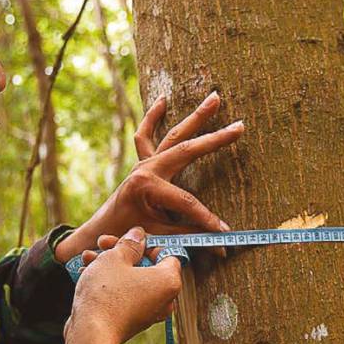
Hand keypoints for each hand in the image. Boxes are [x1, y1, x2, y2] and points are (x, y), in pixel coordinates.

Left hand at [56, 93, 243, 261]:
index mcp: (148, 187)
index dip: (208, 219)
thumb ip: (190, 237)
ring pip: (173, 134)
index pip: (188, 202)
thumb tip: (222, 245)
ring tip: (216, 97)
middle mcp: (147, 169)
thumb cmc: (129, 234)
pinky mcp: (142, 162)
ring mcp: (144, 162)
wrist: (103, 230)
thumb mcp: (159, 237)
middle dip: (216, 139)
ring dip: (196, 116)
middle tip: (240, 126)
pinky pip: (146, 135)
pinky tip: (163, 100)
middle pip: (187, 150)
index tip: (225, 231)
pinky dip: (152, 116)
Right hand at [63, 227, 181, 343]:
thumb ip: (129, 243)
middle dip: (123, 252)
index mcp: (170, 280)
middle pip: (147, 266)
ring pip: (133, 279)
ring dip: (111, 265)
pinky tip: (87, 272)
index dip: (145, 242)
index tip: (127, 237)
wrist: (91, 333)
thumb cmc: (106, 292)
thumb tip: (139, 234)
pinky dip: (111, 283)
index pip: (166, 252)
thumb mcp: (115, 257)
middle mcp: (165, 298)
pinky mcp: (133, 320)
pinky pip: (126, 295)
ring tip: (88, 257)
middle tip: (102, 243)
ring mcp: (150, 312)